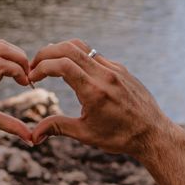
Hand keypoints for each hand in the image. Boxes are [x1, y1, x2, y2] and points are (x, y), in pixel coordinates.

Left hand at [0, 40, 37, 144]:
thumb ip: (10, 126)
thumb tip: (32, 140)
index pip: (1, 65)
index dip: (19, 71)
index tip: (26, 85)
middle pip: (2, 49)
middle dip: (21, 59)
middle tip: (27, 75)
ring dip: (15, 54)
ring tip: (21, 72)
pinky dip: (7, 55)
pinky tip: (11, 70)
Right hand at [25, 40, 176, 158]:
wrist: (153, 134)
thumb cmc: (120, 137)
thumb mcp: (86, 134)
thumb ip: (57, 128)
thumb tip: (33, 135)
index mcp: (94, 91)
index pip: (61, 65)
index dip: (41, 67)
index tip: (31, 78)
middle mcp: (105, 75)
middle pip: (68, 48)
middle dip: (46, 54)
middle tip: (34, 67)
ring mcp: (114, 69)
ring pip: (82, 47)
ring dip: (61, 51)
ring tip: (49, 65)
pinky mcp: (121, 69)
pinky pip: (95, 55)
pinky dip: (78, 57)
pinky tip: (72, 71)